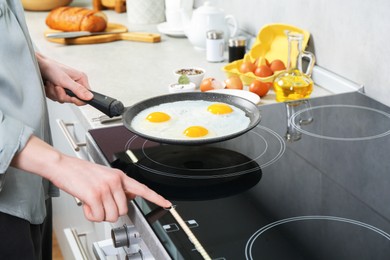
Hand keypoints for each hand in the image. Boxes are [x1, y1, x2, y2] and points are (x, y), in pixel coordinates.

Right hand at [11, 136, 171, 221]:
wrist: (62, 166)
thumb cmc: (80, 172)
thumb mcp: (104, 175)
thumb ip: (117, 186)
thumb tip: (126, 199)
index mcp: (119, 176)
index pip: (142, 188)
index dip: (156, 198)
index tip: (167, 204)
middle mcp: (115, 181)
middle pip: (124, 210)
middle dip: (111, 212)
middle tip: (100, 204)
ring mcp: (105, 188)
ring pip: (112, 216)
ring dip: (100, 214)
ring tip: (92, 203)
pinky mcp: (94, 195)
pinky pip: (98, 216)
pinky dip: (91, 215)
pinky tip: (86, 205)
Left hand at [35, 52, 92, 105]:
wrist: (36, 66)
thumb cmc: (50, 68)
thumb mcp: (65, 80)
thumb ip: (78, 89)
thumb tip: (90, 97)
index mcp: (81, 80)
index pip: (86, 97)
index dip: (78, 99)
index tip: (70, 96)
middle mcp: (75, 84)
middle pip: (73, 100)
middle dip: (62, 94)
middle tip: (58, 86)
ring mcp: (66, 88)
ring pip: (63, 99)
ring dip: (54, 93)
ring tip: (51, 83)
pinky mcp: (58, 91)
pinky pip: (56, 98)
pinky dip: (50, 93)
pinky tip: (48, 85)